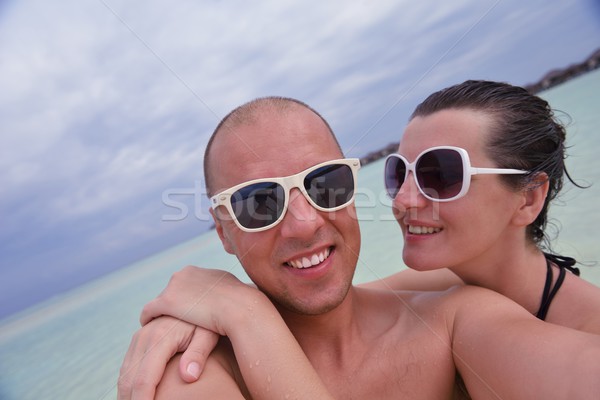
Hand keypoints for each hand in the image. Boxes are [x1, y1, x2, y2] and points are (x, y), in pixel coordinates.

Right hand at [117, 316, 218, 399]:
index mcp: (160, 337)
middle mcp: (144, 336)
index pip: (144, 379)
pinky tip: (135, 396)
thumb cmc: (210, 320)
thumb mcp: (209, 335)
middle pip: (128, 379)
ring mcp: (140, 336)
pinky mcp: (140, 338)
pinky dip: (128, 384)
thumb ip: (198, 354)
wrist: (202, 298)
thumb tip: (188, 377)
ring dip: (126, 393)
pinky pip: (127, 366)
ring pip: (124, 373)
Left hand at [140, 266, 265, 334]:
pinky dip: (149, 319)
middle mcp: (185, 273)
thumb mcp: (233, 292)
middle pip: (172, 291)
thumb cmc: (243, 305)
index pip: (186, 284)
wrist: (241, 308)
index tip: (186, 313)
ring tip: (161, 328)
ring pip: (160, 301)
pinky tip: (151, 330)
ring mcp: (175, 286)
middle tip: (172, 323)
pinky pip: (149, 311)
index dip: (185, 300)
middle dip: (172, 305)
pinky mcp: (167, 301)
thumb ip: (224, 292)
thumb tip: (227, 297)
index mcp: (199, 271)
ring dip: (161, 313)